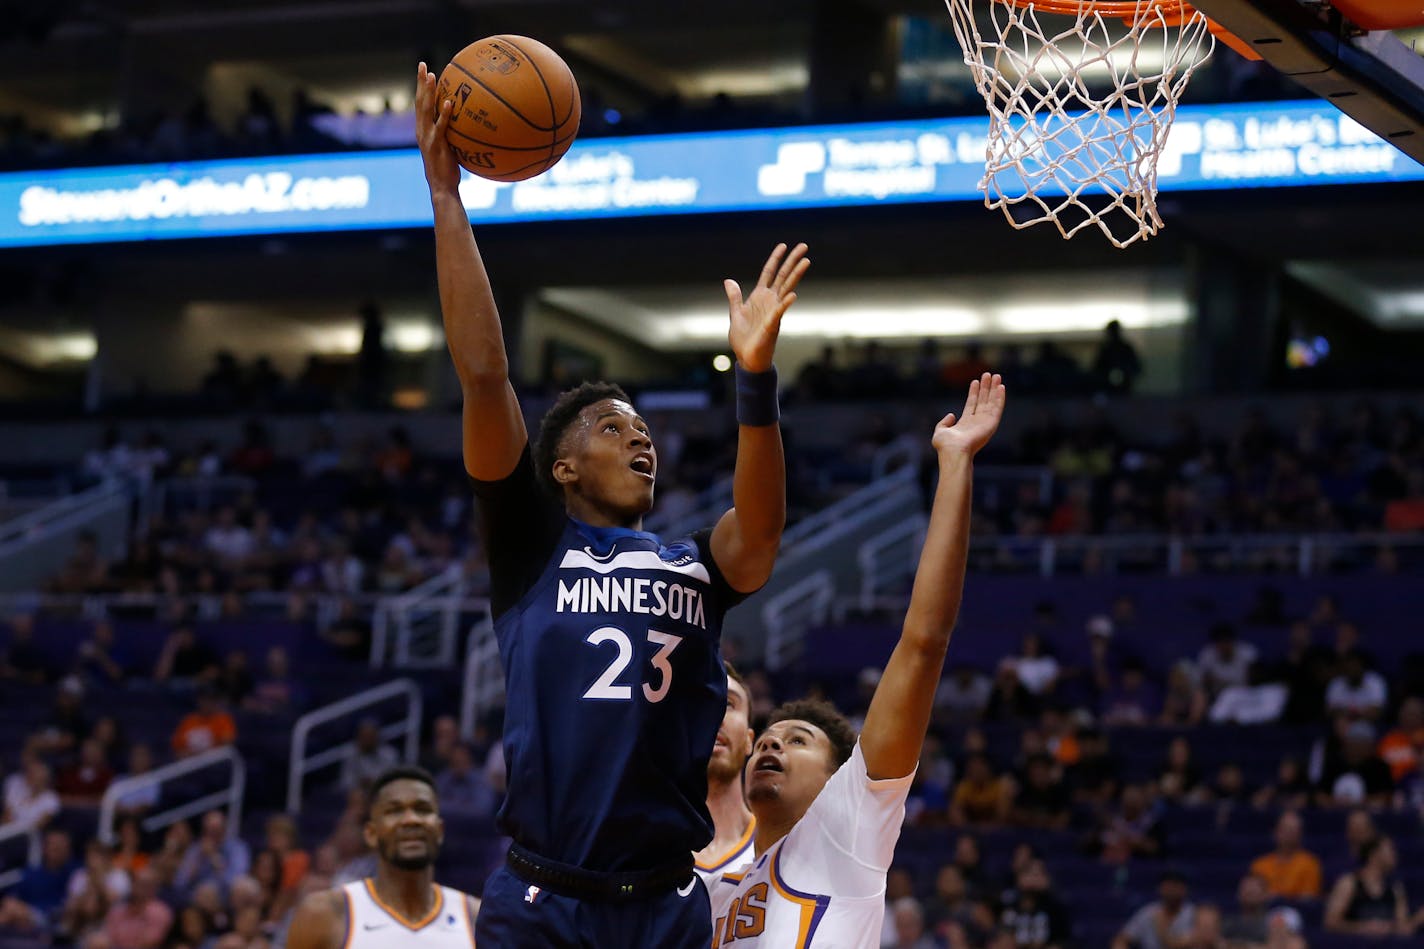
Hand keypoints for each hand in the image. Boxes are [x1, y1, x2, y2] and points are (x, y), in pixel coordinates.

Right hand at [415, 62, 462, 197]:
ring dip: (428, 92)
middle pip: (419, 102)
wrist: (442, 188)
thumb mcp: (449, 147)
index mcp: (423, 130)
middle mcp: (422, 131)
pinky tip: (451, 102)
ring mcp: (428, 138)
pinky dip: (445, 114)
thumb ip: (452, 134)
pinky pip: (441, 127)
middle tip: (422, 65)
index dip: (421, 87)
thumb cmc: (448, 169)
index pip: (421, 104)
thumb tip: (465, 123)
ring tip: (431, 76)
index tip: (424, 71)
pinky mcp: (436, 145)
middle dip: (420, 82)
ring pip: (426, 110)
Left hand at [725, 242, 809, 372]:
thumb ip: (734, 296)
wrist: (747, 358)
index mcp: (760, 296)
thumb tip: (729, 281)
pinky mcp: (772, 324)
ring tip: (806, 261)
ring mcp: (773, 311)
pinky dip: (785, 304)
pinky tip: (792, 295)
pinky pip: (780, 312)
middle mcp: (770, 301)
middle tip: (804, 246)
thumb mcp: (736, 312)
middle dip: (792, 261)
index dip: (775, 258)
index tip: (783, 245)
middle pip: (783, 276)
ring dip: (796, 275)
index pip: (769, 272)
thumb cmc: (743, 338)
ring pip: (787, 289)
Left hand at [932, 373, 1005, 458]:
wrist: (954, 452)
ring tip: (996, 376)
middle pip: (983, 401)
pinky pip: (997, 408)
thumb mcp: (940, 431)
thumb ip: (944, 423)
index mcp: (965, 424)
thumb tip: (951, 416)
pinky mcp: (991, 424)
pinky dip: (1000, 397)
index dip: (974, 393)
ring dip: (994, 389)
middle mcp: (976, 422)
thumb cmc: (946, 445)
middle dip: (986, 388)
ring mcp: (985, 423)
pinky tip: (1001, 387)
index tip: (975, 381)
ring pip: (991, 402)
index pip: (971, 404)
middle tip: (988, 375)